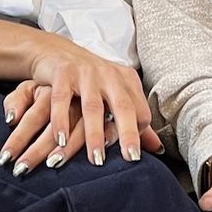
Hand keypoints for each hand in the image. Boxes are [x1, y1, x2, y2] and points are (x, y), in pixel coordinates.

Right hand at [1, 61, 162, 175]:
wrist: (54, 51)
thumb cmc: (89, 80)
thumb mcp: (113, 95)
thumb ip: (134, 120)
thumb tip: (157, 148)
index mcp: (127, 80)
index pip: (140, 110)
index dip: (137, 133)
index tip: (130, 155)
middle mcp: (110, 74)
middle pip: (123, 106)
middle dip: (128, 133)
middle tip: (130, 158)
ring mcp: (86, 72)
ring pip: (93, 106)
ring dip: (94, 134)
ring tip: (96, 159)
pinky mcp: (62, 73)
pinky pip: (62, 100)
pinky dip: (61, 120)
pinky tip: (61, 140)